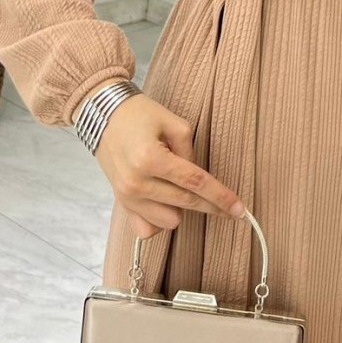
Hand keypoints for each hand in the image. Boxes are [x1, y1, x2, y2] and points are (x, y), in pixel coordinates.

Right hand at [94, 91, 244, 238]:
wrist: (102, 115)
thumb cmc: (138, 114)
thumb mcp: (172, 122)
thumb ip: (189, 151)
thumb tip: (198, 179)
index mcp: (150, 159)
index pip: (194, 182)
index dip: (220, 196)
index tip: (239, 209)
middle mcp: (136, 183)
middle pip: (186, 204)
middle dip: (211, 206)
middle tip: (229, 206)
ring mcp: (126, 197)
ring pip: (170, 221)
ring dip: (181, 208)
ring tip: (177, 185)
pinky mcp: (121, 203)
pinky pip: (148, 229)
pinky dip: (161, 219)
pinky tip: (164, 202)